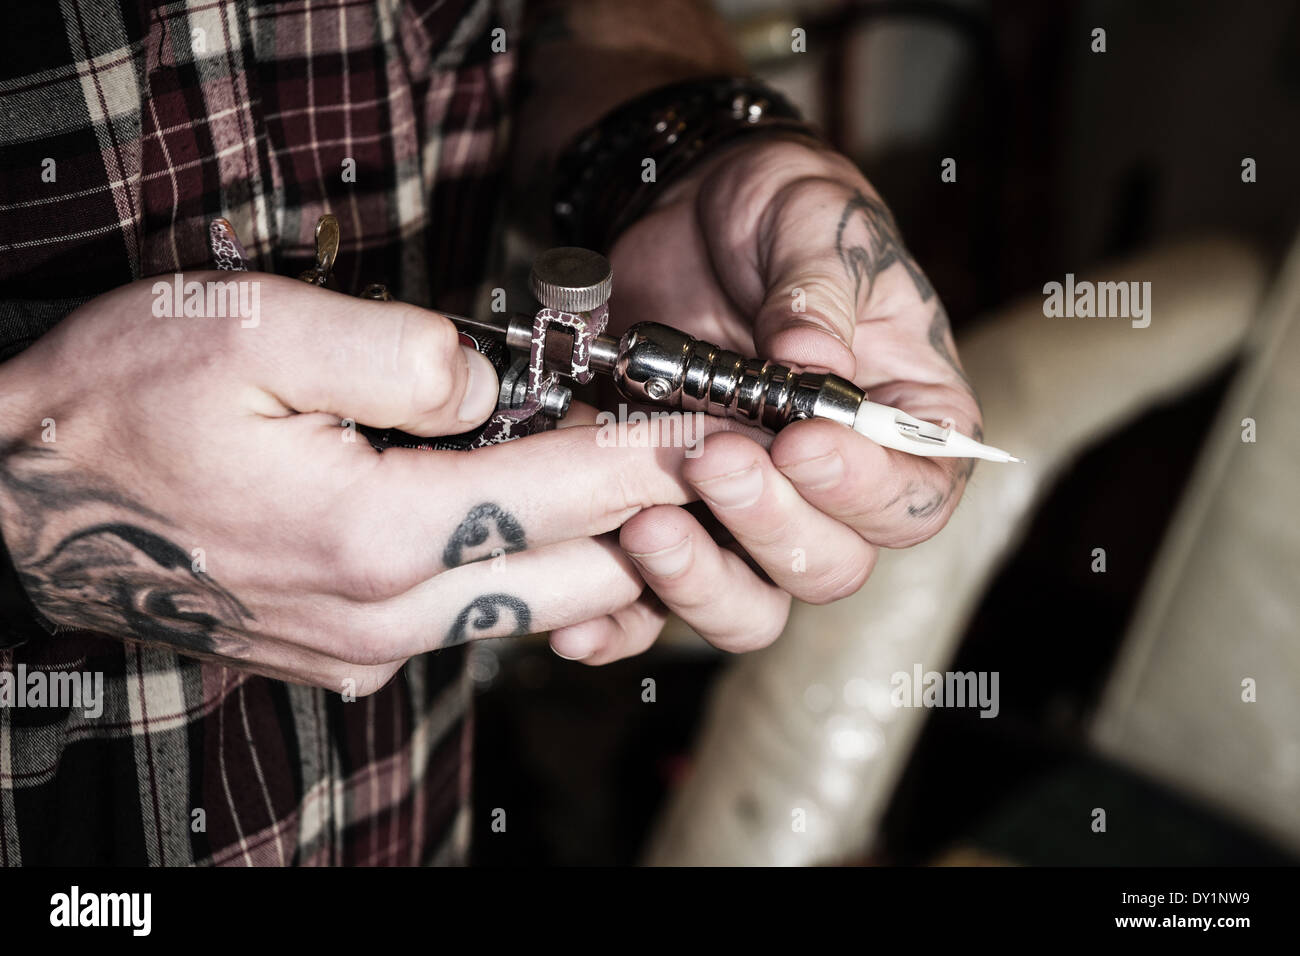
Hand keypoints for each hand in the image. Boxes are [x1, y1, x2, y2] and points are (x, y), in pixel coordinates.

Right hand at [0, 272, 696, 691]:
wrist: (20, 499)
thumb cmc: (122, 405)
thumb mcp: (255, 332)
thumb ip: (401, 355)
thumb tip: (493, 381)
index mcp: (375, 531)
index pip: (566, 492)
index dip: (655, 453)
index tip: (720, 429)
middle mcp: (380, 614)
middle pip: (576, 581)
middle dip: (653, 523)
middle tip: (699, 464)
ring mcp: (359, 649)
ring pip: (528, 612)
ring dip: (596, 558)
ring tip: (635, 493)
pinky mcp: (338, 658)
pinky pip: (465, 625)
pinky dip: (520, 580)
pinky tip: (533, 533)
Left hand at [548, 136, 981, 663]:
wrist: (685, 212)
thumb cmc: (777, 209)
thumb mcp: (810, 220)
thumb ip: (819, 290)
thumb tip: (811, 363)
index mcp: (905, 425)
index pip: (913, 497)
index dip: (862, 488)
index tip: (801, 442)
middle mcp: (837, 490)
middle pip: (832, 565)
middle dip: (770, 526)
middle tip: (711, 457)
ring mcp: (751, 516)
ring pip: (751, 605)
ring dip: (699, 582)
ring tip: (645, 525)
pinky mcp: (677, 523)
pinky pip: (656, 605)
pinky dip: (621, 622)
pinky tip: (578, 624)